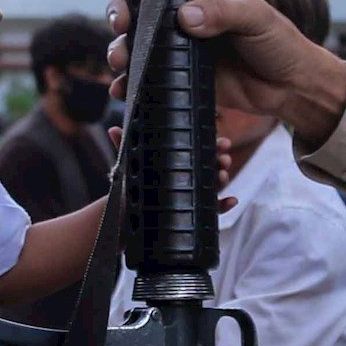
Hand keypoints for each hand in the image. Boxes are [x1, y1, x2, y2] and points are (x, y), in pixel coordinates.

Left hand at [105, 124, 239, 205]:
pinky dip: (224, 206)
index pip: (200, 152)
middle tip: (224, 159)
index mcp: (180, 164)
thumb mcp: (130, 166)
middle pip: (210, 168)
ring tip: (224, 175)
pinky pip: (213, 211)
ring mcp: (193, 197)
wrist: (127, 215)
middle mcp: (190, 179)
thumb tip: (112, 129)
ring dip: (223, 180)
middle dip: (221, 161)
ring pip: (213, 187)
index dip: (214, 146)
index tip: (223, 142)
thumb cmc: (133, 186)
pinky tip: (232, 200)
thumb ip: (124, 147)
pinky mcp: (194, 215)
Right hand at [107, 0, 345, 147]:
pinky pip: (148, 77)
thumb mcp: (255, 18)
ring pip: (137, 42)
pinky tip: (123, 90)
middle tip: (121, 26)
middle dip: (120, 13)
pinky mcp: (179, 76)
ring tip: (121, 62)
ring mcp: (179, 45)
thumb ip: (222, 14)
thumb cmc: (279, 42)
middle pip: (139, 6)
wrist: (290, 88)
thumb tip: (184, 17)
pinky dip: (131, 83)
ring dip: (121, 49)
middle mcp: (184, 13)